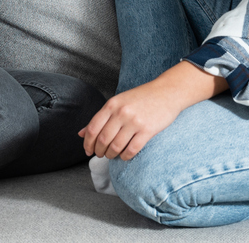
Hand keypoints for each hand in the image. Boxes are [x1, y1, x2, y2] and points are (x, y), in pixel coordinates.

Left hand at [79, 63, 226, 160]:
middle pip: (103, 139)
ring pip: (116, 147)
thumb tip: (81, 134)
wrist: (167, 92)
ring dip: (111, 155)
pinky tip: (125, 155)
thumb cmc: (141, 98)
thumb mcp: (118, 102)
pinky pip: (132, 150)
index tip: (88, 150)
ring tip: (112, 155)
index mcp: (112, 104)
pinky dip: (125, 156)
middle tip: (100, 154)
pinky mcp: (148, 130)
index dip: (88, 143)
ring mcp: (135, 122)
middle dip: (99, 151)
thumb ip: (100, 117)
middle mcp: (121, 113)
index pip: (93, 128)